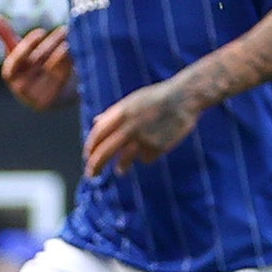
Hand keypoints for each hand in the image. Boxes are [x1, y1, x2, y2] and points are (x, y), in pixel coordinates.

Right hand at [0, 16, 74, 109]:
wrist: (54, 97)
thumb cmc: (34, 69)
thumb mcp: (21, 53)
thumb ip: (6, 35)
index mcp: (10, 72)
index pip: (17, 57)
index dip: (28, 45)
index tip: (41, 32)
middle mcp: (19, 85)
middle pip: (38, 59)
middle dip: (53, 42)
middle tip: (65, 29)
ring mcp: (34, 95)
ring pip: (51, 66)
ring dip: (63, 50)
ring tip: (72, 38)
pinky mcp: (49, 100)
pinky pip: (61, 76)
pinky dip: (69, 63)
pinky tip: (76, 53)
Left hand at [83, 76, 201, 176]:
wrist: (184, 97)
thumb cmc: (156, 97)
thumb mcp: (131, 100)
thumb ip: (113, 113)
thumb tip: (95, 122)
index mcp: (121, 112)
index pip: (98, 134)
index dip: (90, 147)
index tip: (87, 156)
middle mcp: (129, 126)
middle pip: (105, 151)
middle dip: (96, 165)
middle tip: (91, 174)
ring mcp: (144, 137)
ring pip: (124, 160)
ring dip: (121, 167)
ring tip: (120, 171)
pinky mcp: (158, 146)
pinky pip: (146, 158)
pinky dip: (146, 156)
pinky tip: (153, 148)